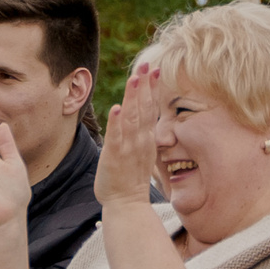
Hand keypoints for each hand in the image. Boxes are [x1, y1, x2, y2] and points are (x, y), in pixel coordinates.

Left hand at [93, 64, 162, 208]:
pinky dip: (117, 123)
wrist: (127, 203)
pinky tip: (117, 108)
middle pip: (144, 108)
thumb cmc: (130, 178)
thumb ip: (139, 134)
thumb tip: (134, 116)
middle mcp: (141, 140)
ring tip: (135, 78)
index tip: (154, 70)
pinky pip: (117, 137)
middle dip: (145, 86)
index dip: (151, 88)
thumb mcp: (140, 152)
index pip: (150, 108)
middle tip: (147, 65)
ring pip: (132, 118)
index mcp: (146, 138)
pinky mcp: (115, 157)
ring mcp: (129, 148)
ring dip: (133, 98)